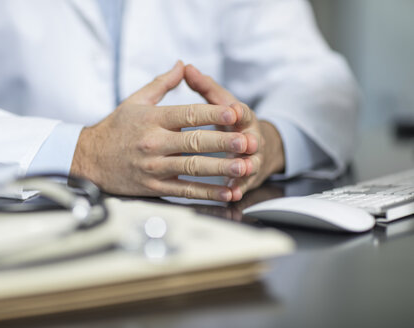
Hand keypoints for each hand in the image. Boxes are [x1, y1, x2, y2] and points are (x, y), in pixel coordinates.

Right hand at [70, 61, 253, 200]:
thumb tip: (181, 65)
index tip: (233, 113)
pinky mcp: (154, 186)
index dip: (212, 113)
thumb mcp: (135, 100)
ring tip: (242, 166)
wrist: (90, 159)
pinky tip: (225, 191)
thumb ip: (162, 83)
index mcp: (152, 119)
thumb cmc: (115, 128)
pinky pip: (184, 190)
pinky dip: (207, 192)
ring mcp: (154, 167)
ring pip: (192, 168)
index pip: (187, 114)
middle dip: (223, 142)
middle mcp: (154, 143)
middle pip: (194, 142)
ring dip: (220, 168)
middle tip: (246, 141)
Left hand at [184, 64, 284, 200]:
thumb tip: (185, 66)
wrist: (253, 146)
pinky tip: (231, 194)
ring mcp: (249, 160)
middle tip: (243, 143)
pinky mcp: (245, 179)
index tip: (234, 109)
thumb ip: (204, 87)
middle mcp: (249, 138)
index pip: (243, 112)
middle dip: (245, 141)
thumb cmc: (231, 121)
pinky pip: (241, 186)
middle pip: (249, 139)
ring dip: (244, 167)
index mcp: (242, 118)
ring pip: (248, 164)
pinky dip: (236, 190)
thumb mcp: (221, 102)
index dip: (238, 111)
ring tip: (240, 170)